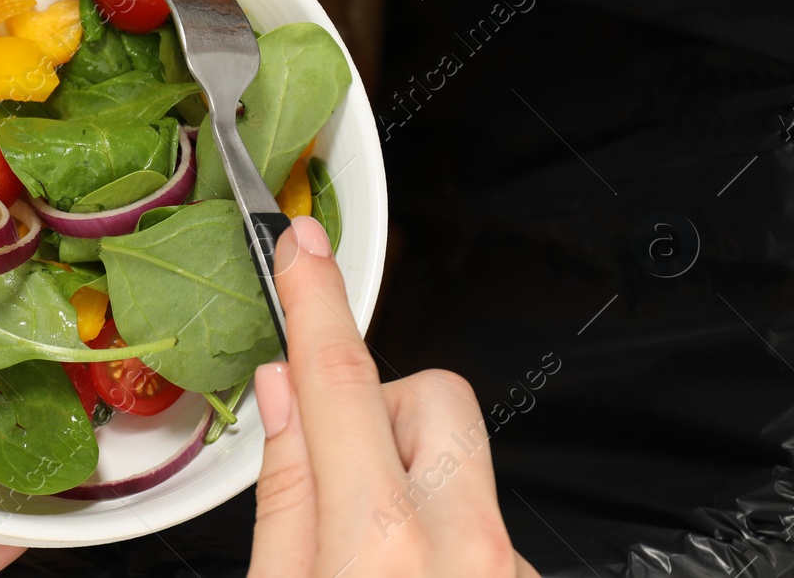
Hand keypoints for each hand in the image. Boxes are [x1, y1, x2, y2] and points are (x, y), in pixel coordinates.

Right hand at [248, 217, 538, 576]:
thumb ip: (285, 496)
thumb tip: (284, 396)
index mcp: (382, 545)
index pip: (341, 382)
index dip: (316, 300)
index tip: (304, 247)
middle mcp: (467, 549)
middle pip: (436, 396)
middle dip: (381, 408)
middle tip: (337, 471)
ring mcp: (510, 569)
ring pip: (460, 463)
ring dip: (408, 484)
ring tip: (370, 564)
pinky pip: (481, 523)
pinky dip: (440, 539)